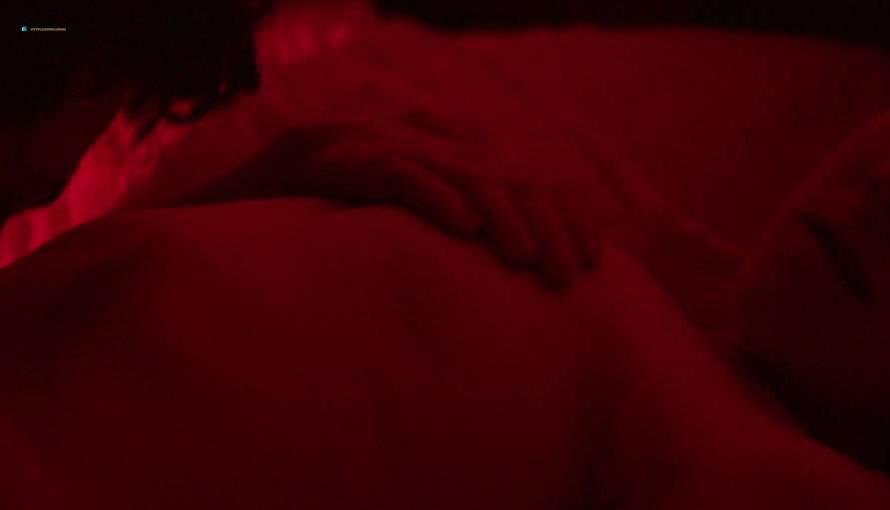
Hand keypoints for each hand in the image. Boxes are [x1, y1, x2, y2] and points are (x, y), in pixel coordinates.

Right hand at [179, 119, 601, 288]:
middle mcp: (422, 150)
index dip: (562, 218)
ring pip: (463, 176)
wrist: (241, 201)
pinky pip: (400, 175)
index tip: (594, 262)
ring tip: (527, 258)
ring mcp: (386, 149)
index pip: (521, 183)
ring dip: (502, 216)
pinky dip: (434, 198)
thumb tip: (512, 273)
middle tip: (570, 276)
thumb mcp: (404, 236)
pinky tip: (464, 227)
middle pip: (506, 180)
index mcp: (444, 164)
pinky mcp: (344, 160)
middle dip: (546, 226)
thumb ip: (454, 239)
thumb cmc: (328, 230)